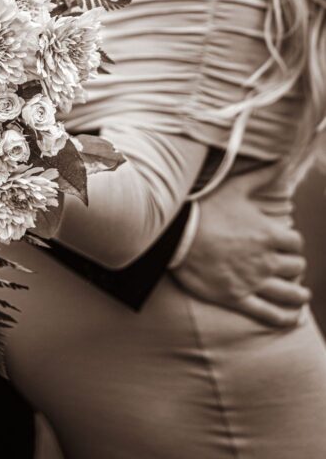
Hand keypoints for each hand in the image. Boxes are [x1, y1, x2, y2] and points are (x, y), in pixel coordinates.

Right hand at [173, 163, 309, 326]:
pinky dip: (285, 317)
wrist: (176, 235)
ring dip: (299, 295)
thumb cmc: (205, 208)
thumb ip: (261, 175)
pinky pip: (269, 313)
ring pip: (289, 293)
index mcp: (268, 234)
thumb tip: (281, 160)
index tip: (288, 244)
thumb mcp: (235, 187)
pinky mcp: (237, 297)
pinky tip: (293, 318)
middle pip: (295, 267)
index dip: (294, 244)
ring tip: (302, 296)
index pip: (296, 243)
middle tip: (290, 267)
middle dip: (295, 266)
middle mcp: (265, 259)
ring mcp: (252, 281)